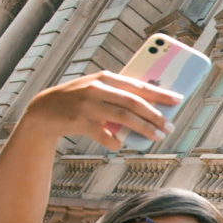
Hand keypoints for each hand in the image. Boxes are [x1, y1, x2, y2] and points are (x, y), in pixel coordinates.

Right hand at [19, 71, 179, 150]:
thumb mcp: (98, 90)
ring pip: (123, 117)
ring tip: (158, 136)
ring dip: (143, 128)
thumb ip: (120, 95)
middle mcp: (97, 88)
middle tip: (170, 126)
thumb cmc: (78, 100)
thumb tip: (151, 108)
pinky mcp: (78, 121)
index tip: (178, 99)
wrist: (43, 110)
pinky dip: (114, 141)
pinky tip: (119, 144)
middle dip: (155, 115)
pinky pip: (103, 134)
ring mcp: (87, 105)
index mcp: (105, 77)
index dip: (160, 93)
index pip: (139, 85)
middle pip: (134, 102)